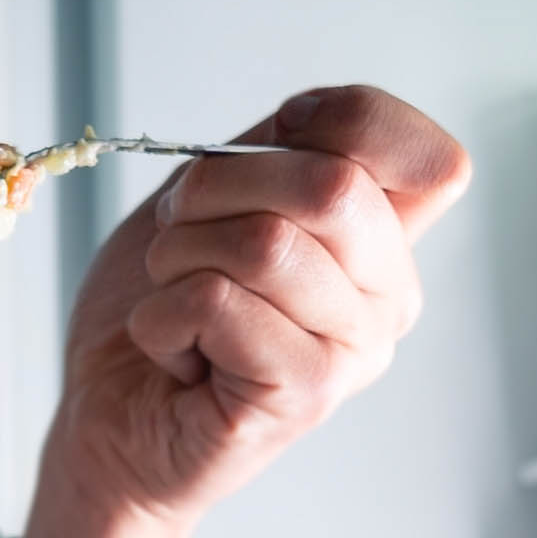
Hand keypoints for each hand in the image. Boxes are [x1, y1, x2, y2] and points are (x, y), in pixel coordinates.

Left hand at [18, 83, 464, 537]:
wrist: (111, 417)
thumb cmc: (167, 310)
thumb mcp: (219, 197)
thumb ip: (278, 150)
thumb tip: (306, 119)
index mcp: (383, 240)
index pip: (425, 154)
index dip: (344, 120)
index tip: (279, 135)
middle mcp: (389, 296)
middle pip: (332, 184)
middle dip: (218, 187)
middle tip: (180, 234)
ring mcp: (355, 350)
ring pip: (265, 244)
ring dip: (178, 258)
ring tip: (174, 297)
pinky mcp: (307, 394)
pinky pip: (220, 304)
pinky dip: (164, 315)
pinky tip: (174, 351)